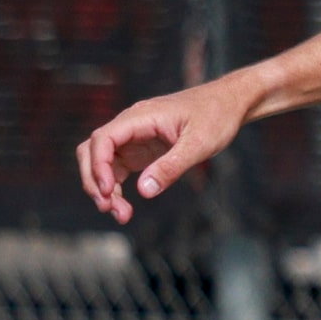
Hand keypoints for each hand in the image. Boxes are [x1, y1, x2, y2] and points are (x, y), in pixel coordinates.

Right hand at [76, 74, 258, 223]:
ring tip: (120, 214)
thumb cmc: (215, 117)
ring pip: (103, 163)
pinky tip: (125, 207)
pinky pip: (118, 169)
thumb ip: (172, 166)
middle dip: (94, 180)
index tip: (108, 191)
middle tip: (108, 208)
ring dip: (104, 188)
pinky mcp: (140, 150)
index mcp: (140, 117)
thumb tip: (145, 191)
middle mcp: (131, 126)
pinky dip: (116, 188)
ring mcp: (133, 138)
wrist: (227, 104)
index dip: (99, 165)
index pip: (103, 138)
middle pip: (93, 150)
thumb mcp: (199, 144)